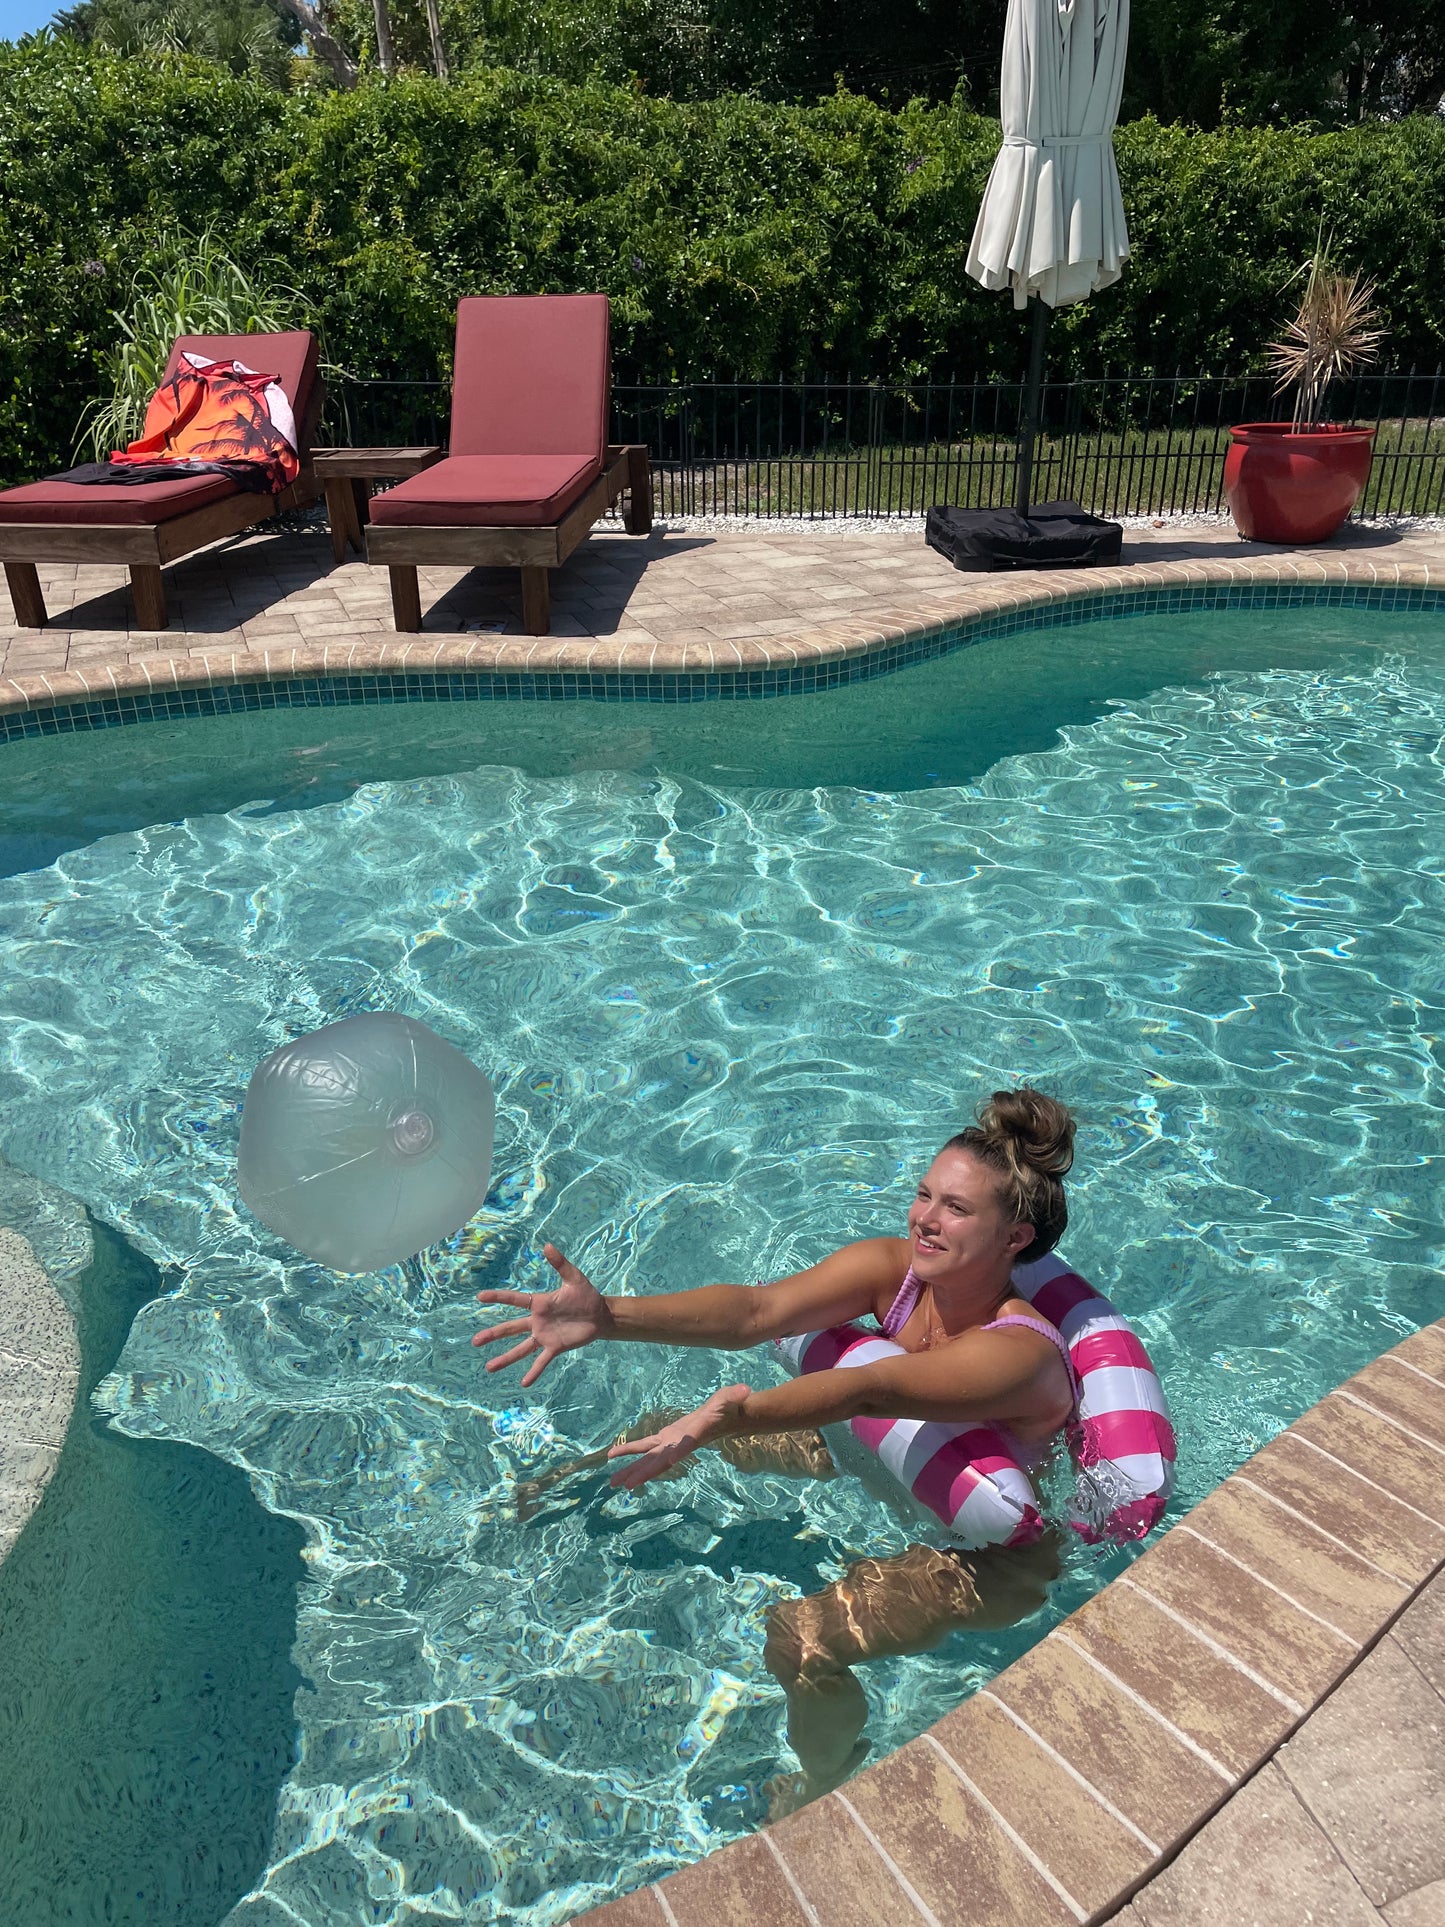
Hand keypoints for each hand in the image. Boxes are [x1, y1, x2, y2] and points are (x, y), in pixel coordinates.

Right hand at [472, 1243, 613, 1387]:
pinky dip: (533, 1371)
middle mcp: (537, 1321)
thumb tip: (547, 1245)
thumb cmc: (586, 1295)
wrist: (600, 1315)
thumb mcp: (574, 1277)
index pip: (514, 1299)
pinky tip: (524, 1383)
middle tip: (475, 1341)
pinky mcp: (555, 1347)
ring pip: (521, 1348)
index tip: (480, 1297)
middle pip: (510, 1328)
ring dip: (506, 1358)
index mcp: (539, 1303)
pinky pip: (542, 1361)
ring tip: (489, 1368)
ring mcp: (544, 1336)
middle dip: (493, 1334)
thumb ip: (560, 1263)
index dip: (498, 1297)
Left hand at [606, 1383, 751, 1489]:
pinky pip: (644, 1446)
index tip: (670, 1461)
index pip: (687, 1444)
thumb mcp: (732, 1397)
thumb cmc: (728, 1407)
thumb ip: (737, 1395)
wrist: (724, 1417)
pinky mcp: (665, 1437)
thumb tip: (746, 1391)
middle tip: (626, 1486)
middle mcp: (680, 1444)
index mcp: (695, 1434)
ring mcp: (671, 1442)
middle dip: (644, 1472)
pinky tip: (614, 1456)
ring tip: (613, 1482)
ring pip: (649, 1458)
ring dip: (632, 1469)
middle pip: (661, 1461)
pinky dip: (630, 1451)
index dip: (678, 1451)